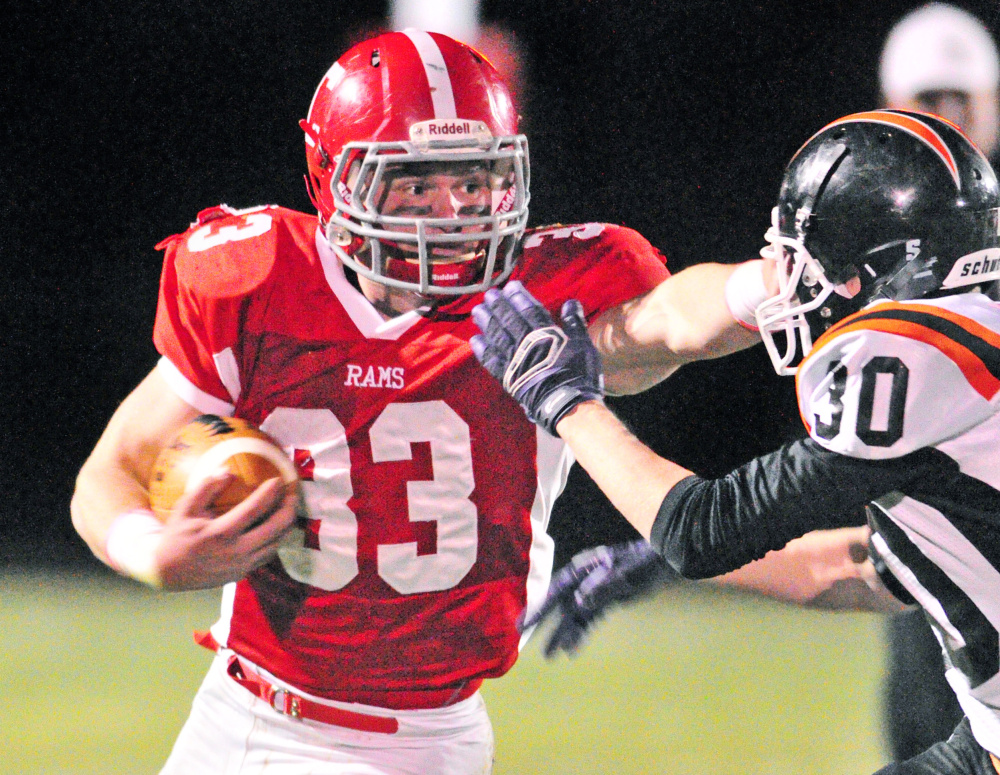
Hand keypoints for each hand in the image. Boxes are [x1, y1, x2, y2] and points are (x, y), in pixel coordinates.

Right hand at [154, 473, 299, 589]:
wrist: (167, 574)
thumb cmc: (176, 536)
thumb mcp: (185, 509)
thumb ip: (205, 488)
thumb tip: (227, 470)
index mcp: (221, 533)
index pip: (254, 509)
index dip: (270, 493)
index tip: (279, 479)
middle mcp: (236, 551)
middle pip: (275, 528)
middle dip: (289, 509)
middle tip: (294, 494)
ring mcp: (241, 565)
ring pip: (276, 544)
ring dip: (287, 526)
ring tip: (290, 510)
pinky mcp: (243, 573)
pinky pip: (267, 555)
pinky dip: (276, 540)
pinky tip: (277, 528)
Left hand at [471, 281, 603, 435]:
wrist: (567, 404)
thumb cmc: (579, 374)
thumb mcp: (584, 345)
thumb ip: (575, 323)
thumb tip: (571, 302)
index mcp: (546, 334)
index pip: (529, 310)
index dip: (519, 297)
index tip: (510, 286)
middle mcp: (526, 344)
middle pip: (509, 320)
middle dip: (499, 306)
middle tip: (489, 294)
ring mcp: (515, 361)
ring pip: (497, 337)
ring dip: (487, 322)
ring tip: (478, 311)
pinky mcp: (508, 377)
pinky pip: (492, 361)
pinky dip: (483, 350)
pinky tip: (475, 340)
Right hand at [521, 540, 675, 656]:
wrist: (666, 561)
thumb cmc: (645, 563)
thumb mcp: (626, 575)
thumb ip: (602, 588)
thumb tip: (578, 602)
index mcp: (585, 567)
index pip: (556, 590)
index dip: (539, 609)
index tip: (523, 625)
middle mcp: (585, 578)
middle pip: (560, 604)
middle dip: (545, 625)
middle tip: (524, 640)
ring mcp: (595, 588)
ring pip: (574, 616)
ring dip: (563, 634)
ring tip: (550, 656)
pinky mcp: (606, 599)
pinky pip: (589, 620)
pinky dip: (581, 635)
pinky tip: (573, 651)